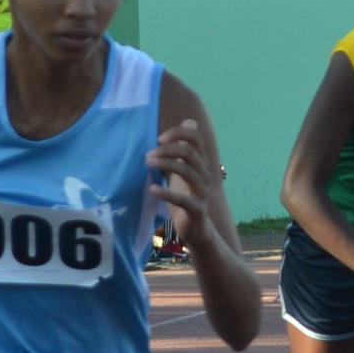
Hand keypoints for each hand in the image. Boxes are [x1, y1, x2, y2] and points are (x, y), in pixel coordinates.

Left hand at [147, 119, 215, 241]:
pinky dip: (166, 193)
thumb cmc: (186, 199)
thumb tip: (190, 121)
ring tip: (148, 163)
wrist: (197, 231)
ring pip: (189, 171)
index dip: (179, 133)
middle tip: (148, 155)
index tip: (160, 138)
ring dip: (167, 164)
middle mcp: (205, 175)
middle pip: (191, 153)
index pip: (196, 138)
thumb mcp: (182, 171)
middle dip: (168, 149)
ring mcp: (202, 193)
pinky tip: (152, 189)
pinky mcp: (197, 210)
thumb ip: (182, 149)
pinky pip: (183, 200)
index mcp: (201, 164)